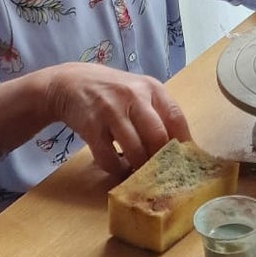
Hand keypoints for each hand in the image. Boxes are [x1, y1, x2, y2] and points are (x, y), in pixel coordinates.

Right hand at [42, 63, 190, 176]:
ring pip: (135, 151)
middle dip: (162, 160)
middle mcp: (134, 96)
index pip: (176, 118)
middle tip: (162, 173)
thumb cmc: (112, 91)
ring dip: (140, 168)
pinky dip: (116, 169)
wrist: (69, 83)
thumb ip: (157, 113)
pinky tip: (118, 167)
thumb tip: (179, 148)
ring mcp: (111, 110)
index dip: (184, 144)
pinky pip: (109, 158)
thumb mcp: (138, 91)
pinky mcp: (91, 126)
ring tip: (141, 173)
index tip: (186, 162)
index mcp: (151, 88)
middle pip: (158, 137)